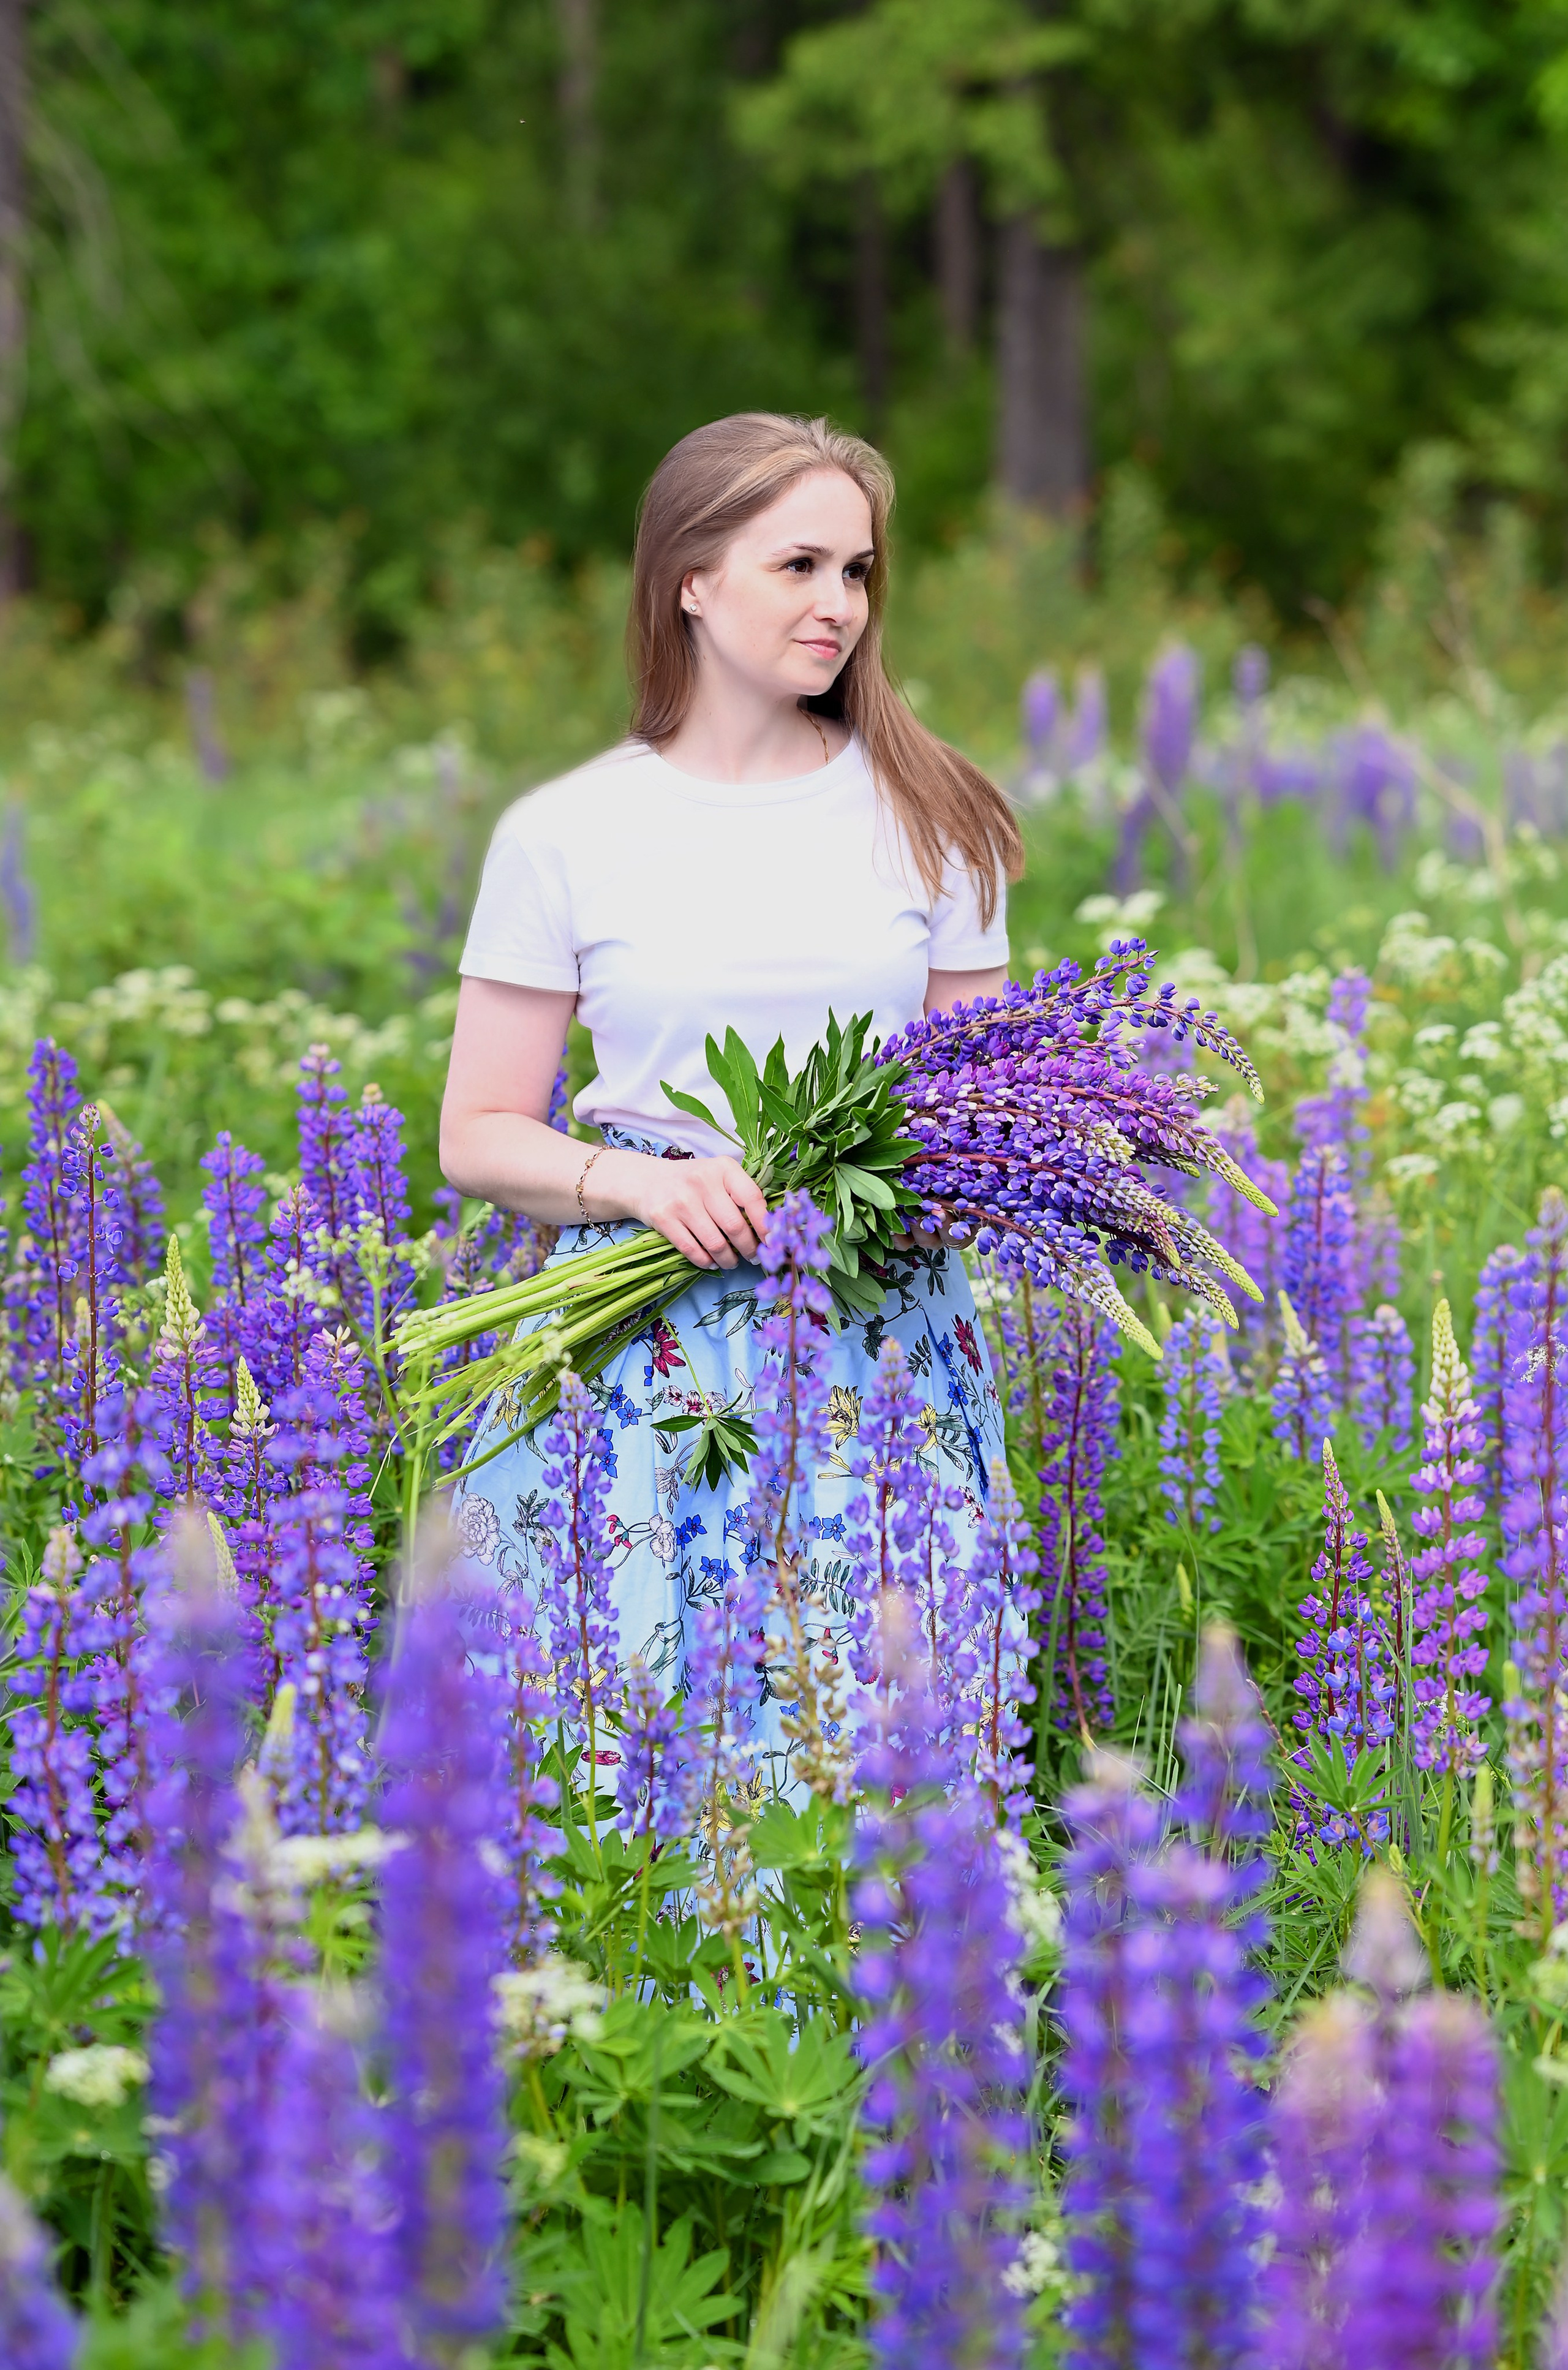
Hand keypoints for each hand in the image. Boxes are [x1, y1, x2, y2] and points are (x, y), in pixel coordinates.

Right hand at [597, 1150, 769, 1270]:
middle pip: (735, 1226)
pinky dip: (706, 1262)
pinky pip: (692, 1250)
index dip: (765, 1225)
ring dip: (728, 1259)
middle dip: (749, 1248)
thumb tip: (771, 1229)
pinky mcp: (663, 1218)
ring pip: (715, 1243)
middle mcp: (702, 1181)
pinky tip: (711, 1262)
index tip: (772, 1242)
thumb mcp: (719, 1176)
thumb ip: (742, 1195)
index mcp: (723, 1168)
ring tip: (731, 1261)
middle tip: (753, 1257)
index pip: (752, 1198)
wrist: (647, 1181)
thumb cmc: (693, 1182)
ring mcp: (681, 1200)